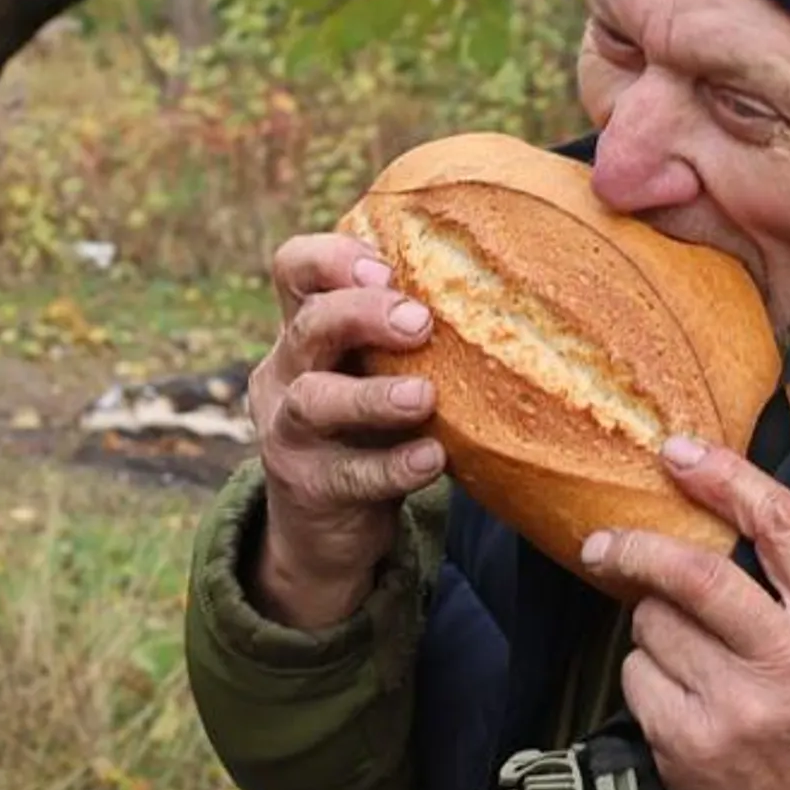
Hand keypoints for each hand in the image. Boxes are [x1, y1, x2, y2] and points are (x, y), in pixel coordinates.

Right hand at [244, 229, 443, 628]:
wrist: (326, 530)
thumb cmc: (368, 430)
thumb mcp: (375, 373)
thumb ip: (405, 335)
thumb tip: (504, 283)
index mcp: (303, 331)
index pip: (295, 268)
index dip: (333, 258)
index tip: (387, 268)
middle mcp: (286, 374)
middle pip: (309, 326)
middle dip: (363, 314)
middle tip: (420, 322)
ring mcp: (289, 433)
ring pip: (315, 401)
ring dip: (373, 396)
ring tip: (424, 397)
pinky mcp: (309, 489)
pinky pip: (350, 475)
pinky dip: (393, 465)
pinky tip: (433, 458)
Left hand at [577, 438, 789, 789]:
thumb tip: (719, 506)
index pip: (784, 528)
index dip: (727, 479)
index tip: (680, 454)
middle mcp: (789, 664)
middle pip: (696, 576)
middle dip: (640, 547)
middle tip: (606, 542)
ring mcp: (733, 708)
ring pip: (654, 624)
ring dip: (653, 621)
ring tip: (686, 646)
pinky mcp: (686, 744)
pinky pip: (637, 676)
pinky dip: (646, 671)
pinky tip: (679, 690)